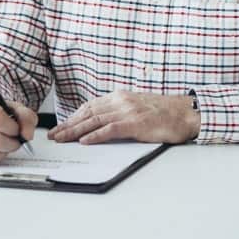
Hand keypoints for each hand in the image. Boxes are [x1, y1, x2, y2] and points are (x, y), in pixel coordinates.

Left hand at [47, 91, 199, 144]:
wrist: (185, 113)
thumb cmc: (163, 113)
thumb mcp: (137, 107)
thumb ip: (120, 112)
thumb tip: (101, 125)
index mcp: (120, 97)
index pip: (90, 106)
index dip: (74, 117)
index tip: (61, 126)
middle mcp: (121, 101)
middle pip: (88, 113)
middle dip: (69, 125)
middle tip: (54, 135)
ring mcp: (128, 111)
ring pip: (95, 121)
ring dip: (75, 131)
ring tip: (62, 139)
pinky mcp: (136, 123)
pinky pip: (111, 129)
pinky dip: (96, 135)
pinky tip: (85, 141)